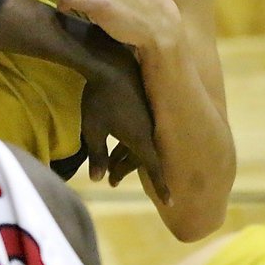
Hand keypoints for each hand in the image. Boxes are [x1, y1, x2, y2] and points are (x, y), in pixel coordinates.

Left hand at [78, 24, 170, 203]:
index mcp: (142, 139)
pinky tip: (119, 138)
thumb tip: (97, 180)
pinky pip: (143, 129)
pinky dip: (130, 139)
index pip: (154, 169)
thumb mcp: (93, 129)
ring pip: (143, 144)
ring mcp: (151, 116)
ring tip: (108, 167)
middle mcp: (152, 129)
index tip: (170, 202)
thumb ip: (97, 155)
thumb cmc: (99, 98)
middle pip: (145, 158)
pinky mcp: (147, 104)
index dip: (161, 186)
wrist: (109, 62)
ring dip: (126, 156)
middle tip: (112, 182)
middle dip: (129, 171)